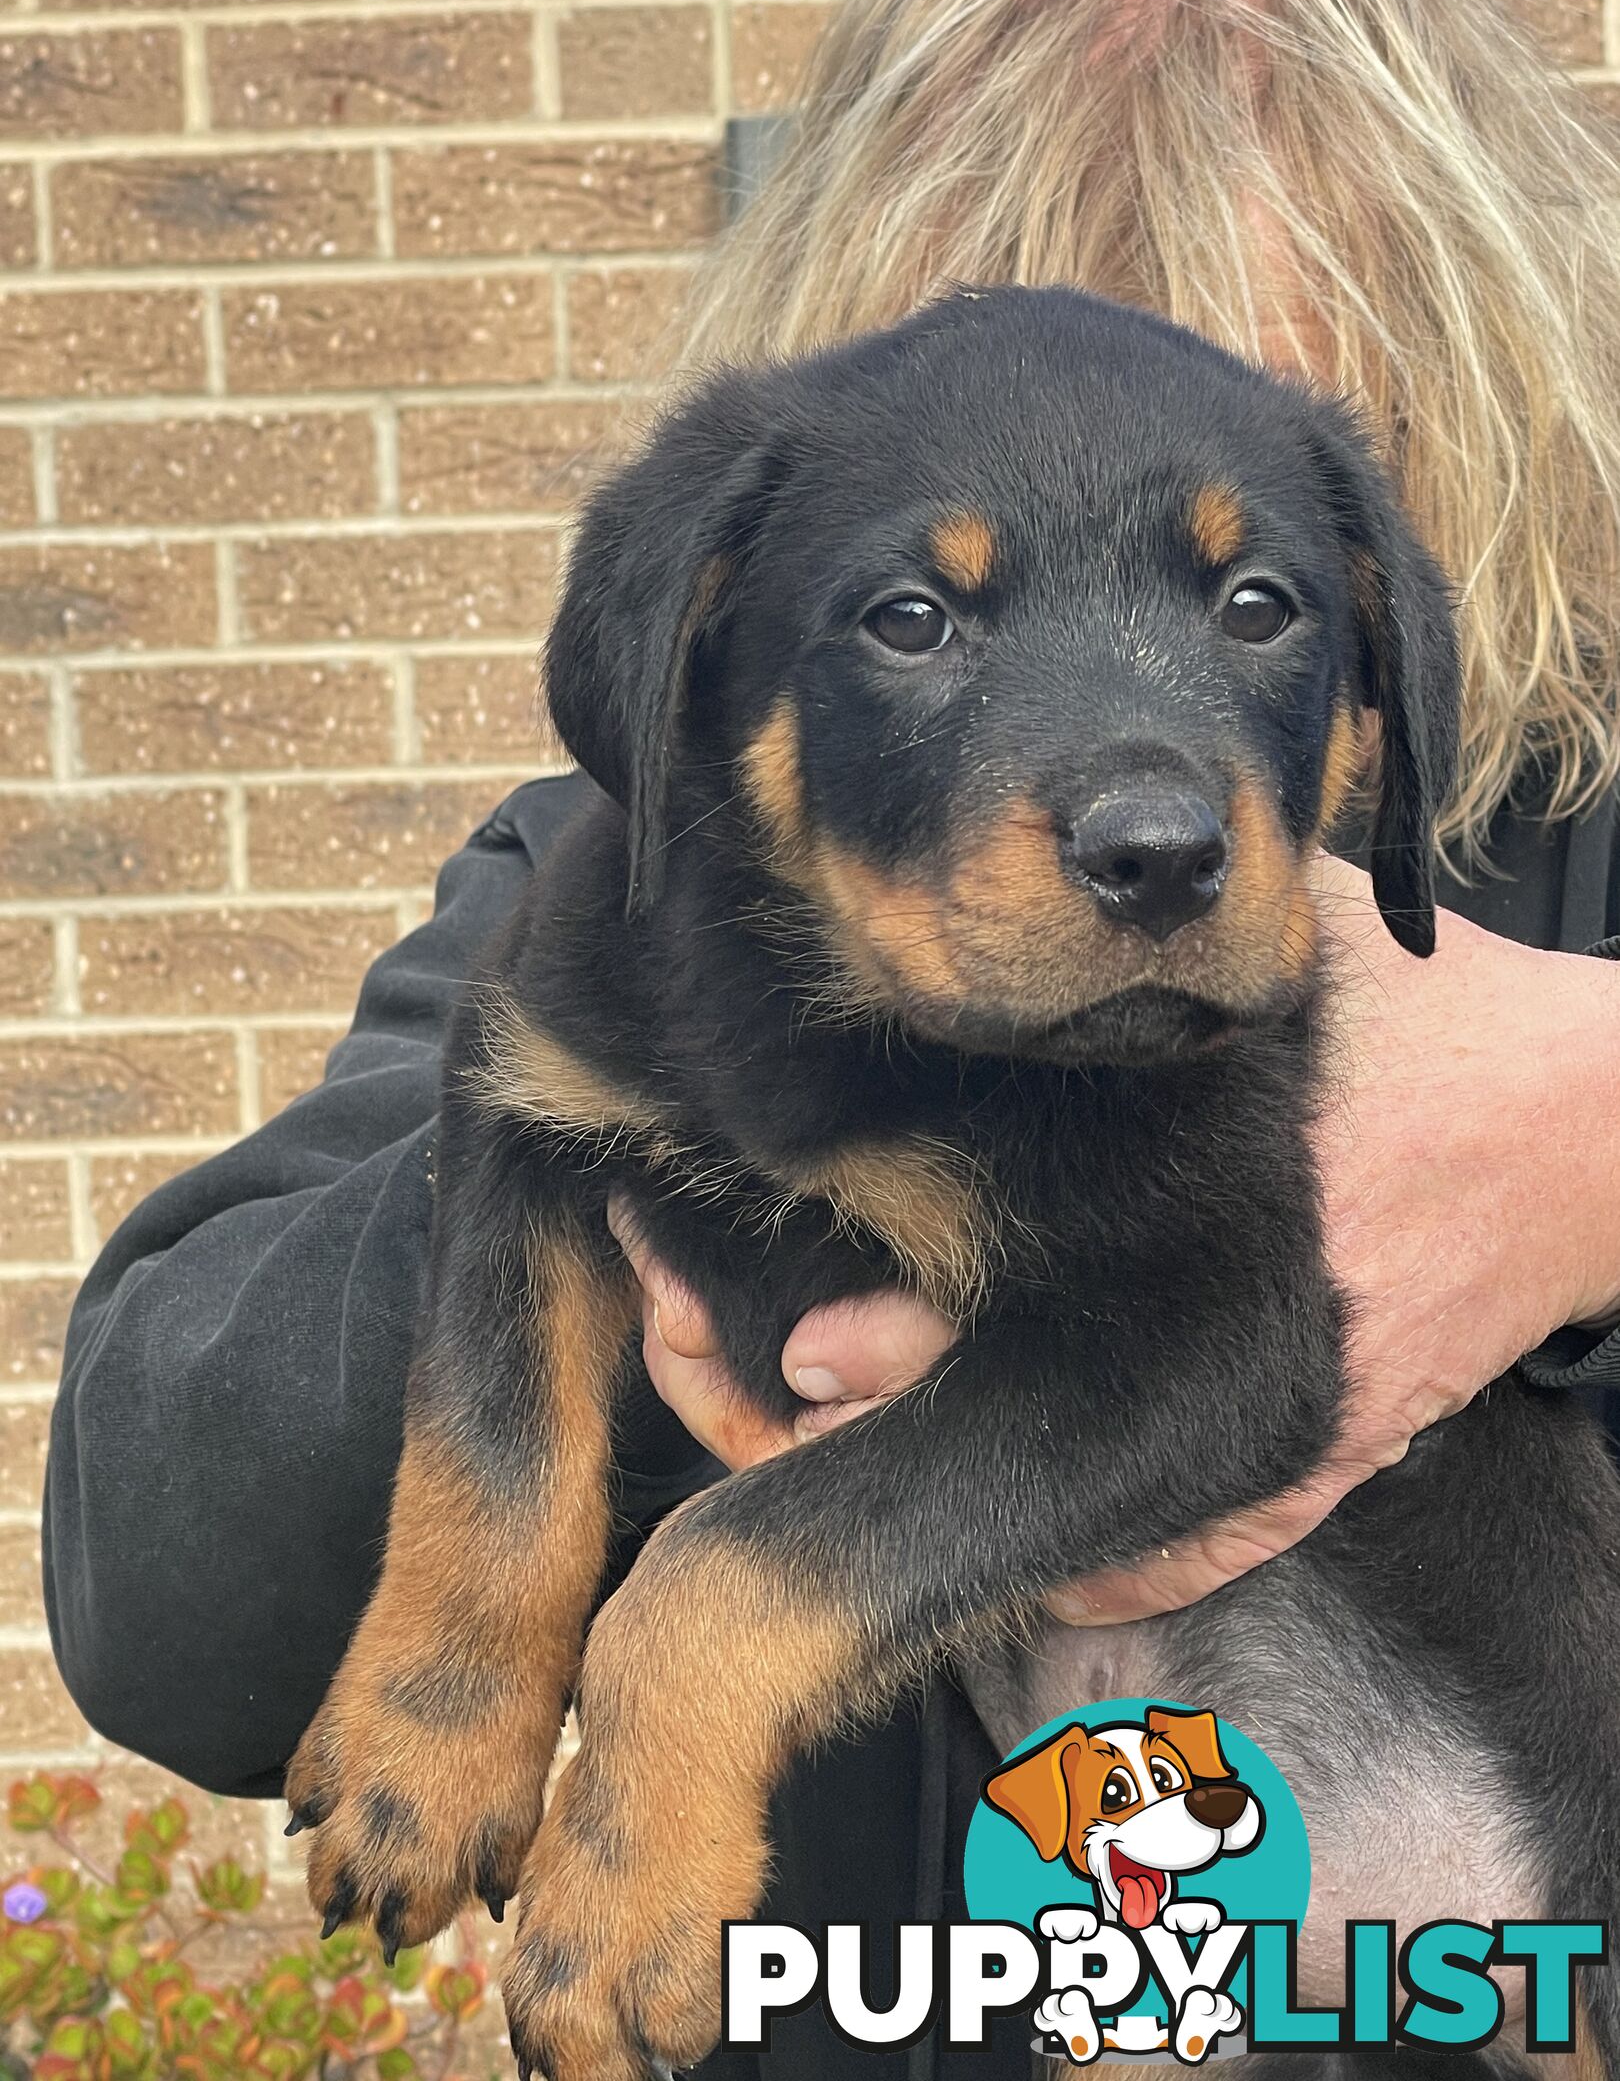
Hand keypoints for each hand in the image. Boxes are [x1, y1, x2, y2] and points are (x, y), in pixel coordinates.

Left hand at [617, 855, 1619, 1621]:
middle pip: (1030, 1417)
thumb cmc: (1429, 1015)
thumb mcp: (1285, 943)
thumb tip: (1009, 916)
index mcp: (1201, 1203)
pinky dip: (1127, 1567)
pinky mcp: (1342, 1443)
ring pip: (1111, 1508)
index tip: (789, 1341)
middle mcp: (1236, 1327)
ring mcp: (1294, 1409)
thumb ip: (1147, 951)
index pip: (1007, 1302)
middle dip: (898, 1420)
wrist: (1591, 1123)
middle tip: (789, 1399)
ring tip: (875, 1483)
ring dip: (991, 1506)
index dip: (882, 1339)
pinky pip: (1215, 1540)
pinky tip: (1049, 1571)